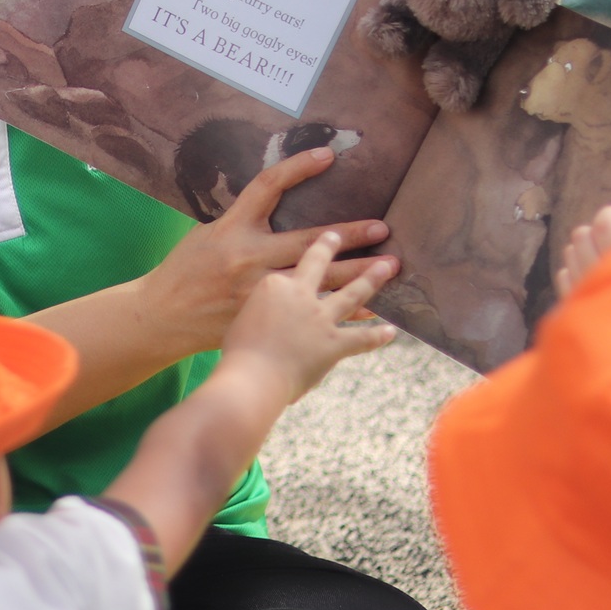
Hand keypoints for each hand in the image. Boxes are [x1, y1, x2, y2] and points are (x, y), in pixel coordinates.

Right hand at [140, 148, 396, 356]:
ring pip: (318, 281)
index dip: (298, 168)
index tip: (327, 156)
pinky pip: (311, 313)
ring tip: (389, 265)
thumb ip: (242, 222)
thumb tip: (277, 203)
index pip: (268, 187)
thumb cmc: (184, 270)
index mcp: (232, 230)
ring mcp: (258, 292)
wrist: (162, 317)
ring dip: (357, 273)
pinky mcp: (263, 318)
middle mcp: (248, 259)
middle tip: (382, 229)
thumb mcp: (207, 234)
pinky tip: (373, 307)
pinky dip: (343, 310)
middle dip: (348, 235)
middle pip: (308, 242)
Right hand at [218, 232, 397, 405]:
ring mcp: (317, 319)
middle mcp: (298, 294)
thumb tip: (245, 280)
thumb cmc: (219, 342)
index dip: (318, 245)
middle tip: (375, 231)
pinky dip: (376, 336)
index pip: (294, 262)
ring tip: (391, 265)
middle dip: (351, 244)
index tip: (332, 235)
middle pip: (326, 264)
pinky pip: (360, 339)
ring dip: (372, 278)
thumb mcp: (228, 308)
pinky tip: (391, 331)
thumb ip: (242, 289)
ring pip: (351, 293)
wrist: (245, 378)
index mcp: (272, 281)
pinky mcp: (331, 345)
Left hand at [554, 204, 610, 299]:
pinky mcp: (572, 307)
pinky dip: (575, 269)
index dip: (610, 214)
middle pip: (582, 236)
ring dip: (585, 248)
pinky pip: (564, 276)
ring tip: (605, 253)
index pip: (604, 226)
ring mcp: (580, 293)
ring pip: (570, 253)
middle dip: (597, 229)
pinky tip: (592, 273)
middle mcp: (594, 277)